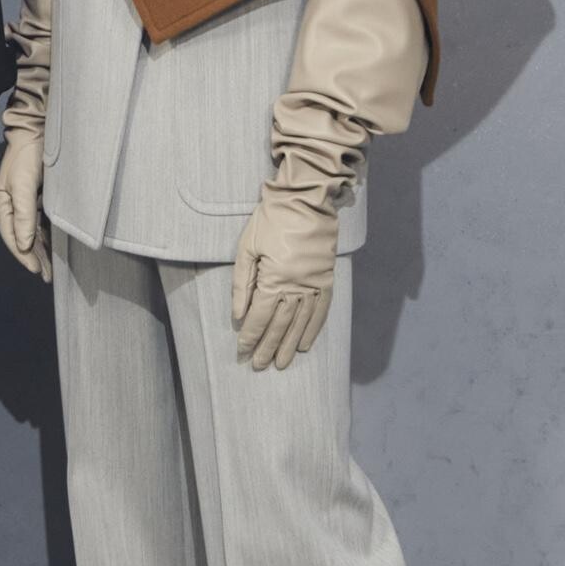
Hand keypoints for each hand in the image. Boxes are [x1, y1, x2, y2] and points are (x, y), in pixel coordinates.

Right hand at [0, 134, 50, 279]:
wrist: (39, 130)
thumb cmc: (27, 156)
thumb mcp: (23, 185)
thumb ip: (23, 215)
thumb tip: (23, 245)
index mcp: (3, 202)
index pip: (11, 236)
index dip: (23, 255)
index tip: (37, 270)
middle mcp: (13, 205)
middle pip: (22, 237)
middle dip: (33, 257)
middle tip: (46, 275)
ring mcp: (26, 201)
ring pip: (32, 232)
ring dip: (40, 250)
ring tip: (51, 268)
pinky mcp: (39, 197)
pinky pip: (42, 223)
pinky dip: (47, 237)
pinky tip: (53, 248)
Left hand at [230, 183, 338, 371]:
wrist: (306, 200)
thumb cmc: (271, 220)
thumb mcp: (247, 247)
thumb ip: (242, 284)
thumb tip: (237, 315)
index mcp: (274, 278)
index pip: (259, 316)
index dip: (250, 336)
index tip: (243, 352)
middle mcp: (296, 286)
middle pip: (280, 324)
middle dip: (267, 347)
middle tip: (260, 365)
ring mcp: (314, 284)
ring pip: (300, 323)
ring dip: (289, 345)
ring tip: (281, 363)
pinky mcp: (327, 279)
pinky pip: (321, 311)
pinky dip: (313, 330)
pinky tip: (304, 345)